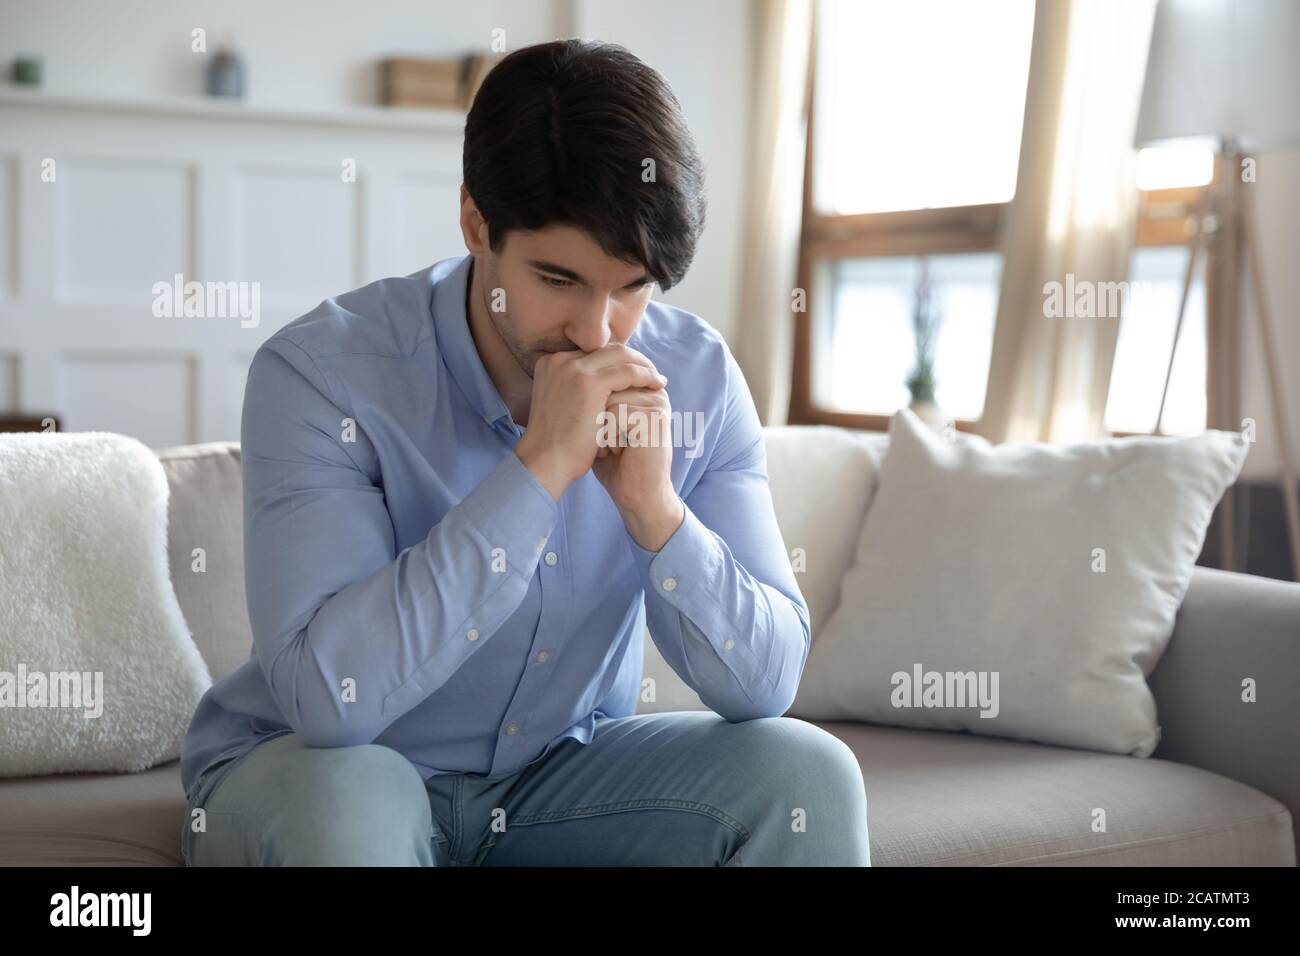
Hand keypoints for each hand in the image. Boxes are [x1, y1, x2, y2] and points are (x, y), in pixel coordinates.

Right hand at [515, 344, 665, 500]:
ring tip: (659, 379)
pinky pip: (628, 371)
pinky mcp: (589, 382)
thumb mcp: (563, 405)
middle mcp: (559, 359)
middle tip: (653, 373)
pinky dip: (646, 376)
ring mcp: (573, 368)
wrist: (545, 462)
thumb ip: (576, 389)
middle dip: (634, 359)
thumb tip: (606, 387)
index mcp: (551, 363)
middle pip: (608, 349)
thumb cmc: (557, 444)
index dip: (618, 361)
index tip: (636, 373)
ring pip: (621, 355)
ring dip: (644, 366)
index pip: (594, 353)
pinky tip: (658, 385)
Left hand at [593, 383, 684, 550]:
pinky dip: (609, 437)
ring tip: (615, 448)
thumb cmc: (617, 464)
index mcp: (645, 391)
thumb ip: (596, 400)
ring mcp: (657, 404)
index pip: (606, 380)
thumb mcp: (603, 425)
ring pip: (609, 400)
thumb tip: (572, 379)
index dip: (595, 408)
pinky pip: (615, 414)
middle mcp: (655, 393)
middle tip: (610, 444)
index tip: (605, 434)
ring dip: (603, 429)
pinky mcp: (654, 417)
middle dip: (599, 419)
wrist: (638, 496)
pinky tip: (620, 452)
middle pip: (607, 386)